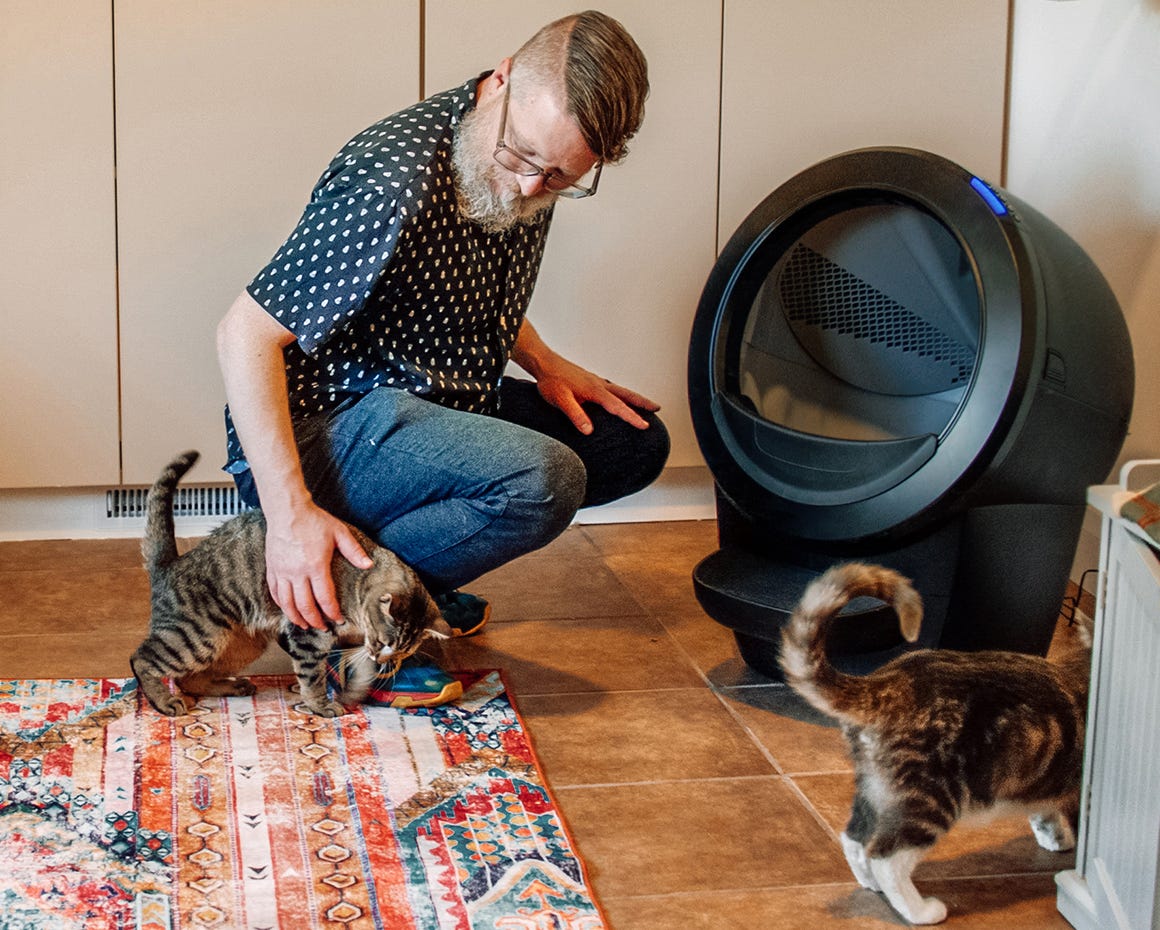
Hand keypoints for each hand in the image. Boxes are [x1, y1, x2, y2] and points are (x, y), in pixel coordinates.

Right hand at [263, 502, 372, 629]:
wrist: (287, 510)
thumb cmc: (313, 520)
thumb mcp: (339, 533)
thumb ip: (354, 551)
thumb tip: (369, 565)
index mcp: (315, 566)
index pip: (324, 598)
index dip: (332, 612)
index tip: (338, 619)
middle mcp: (296, 572)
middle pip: (305, 606)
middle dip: (315, 620)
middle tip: (323, 628)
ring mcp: (282, 571)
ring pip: (287, 603)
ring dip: (296, 618)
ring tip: (304, 625)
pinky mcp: (272, 568)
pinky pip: (275, 592)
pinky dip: (282, 605)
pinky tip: (288, 610)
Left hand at [533, 356, 659, 434]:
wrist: (543, 363)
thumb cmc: (551, 380)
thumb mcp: (561, 400)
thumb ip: (575, 414)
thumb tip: (589, 430)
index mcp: (594, 390)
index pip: (617, 407)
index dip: (632, 417)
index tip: (644, 425)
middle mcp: (598, 384)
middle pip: (626, 394)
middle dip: (642, 403)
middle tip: (657, 409)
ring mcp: (595, 381)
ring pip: (620, 390)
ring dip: (634, 398)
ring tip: (645, 404)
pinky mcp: (590, 381)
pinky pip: (612, 388)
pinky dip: (621, 394)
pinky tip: (619, 398)